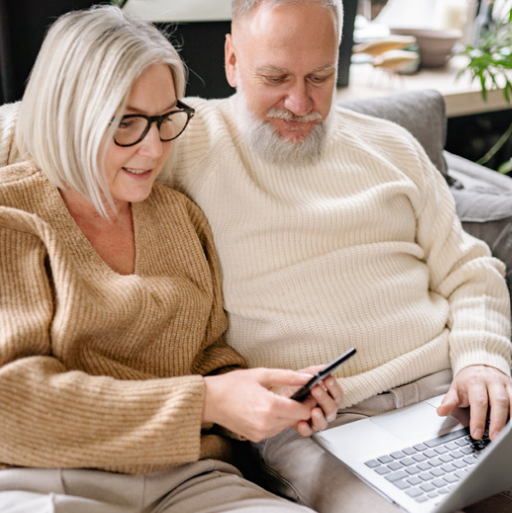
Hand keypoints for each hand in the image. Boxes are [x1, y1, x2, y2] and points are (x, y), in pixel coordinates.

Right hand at [203, 368, 318, 441]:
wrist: (210, 400)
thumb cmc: (233, 384)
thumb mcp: (262, 374)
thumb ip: (288, 376)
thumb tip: (308, 378)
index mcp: (270, 406)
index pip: (302, 411)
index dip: (310, 402)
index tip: (310, 393)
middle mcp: (267, 424)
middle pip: (296, 419)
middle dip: (300, 407)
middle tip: (299, 394)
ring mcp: (261, 433)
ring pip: (286, 425)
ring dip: (289, 414)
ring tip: (282, 400)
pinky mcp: (256, 437)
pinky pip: (275, 430)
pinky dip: (277, 420)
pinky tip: (269, 408)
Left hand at [275, 365, 343, 436]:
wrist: (278, 399)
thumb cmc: (294, 388)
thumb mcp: (302, 376)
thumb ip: (313, 372)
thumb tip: (324, 367)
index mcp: (327, 397)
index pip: (337, 394)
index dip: (334, 387)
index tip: (327, 379)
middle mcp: (324, 410)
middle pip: (332, 408)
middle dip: (325, 399)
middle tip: (316, 389)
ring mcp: (315, 420)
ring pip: (323, 422)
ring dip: (319, 416)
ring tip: (313, 410)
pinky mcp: (304, 428)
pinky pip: (308, 432)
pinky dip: (305, 428)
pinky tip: (301, 422)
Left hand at [437, 365, 511, 440]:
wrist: (479, 366)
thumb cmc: (468, 381)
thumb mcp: (455, 389)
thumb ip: (449, 401)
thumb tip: (441, 412)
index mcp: (475, 381)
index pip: (478, 402)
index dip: (478, 419)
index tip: (476, 434)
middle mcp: (492, 381)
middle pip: (499, 402)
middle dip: (497, 422)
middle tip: (494, 438)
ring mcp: (506, 384)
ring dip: (510, 419)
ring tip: (506, 435)